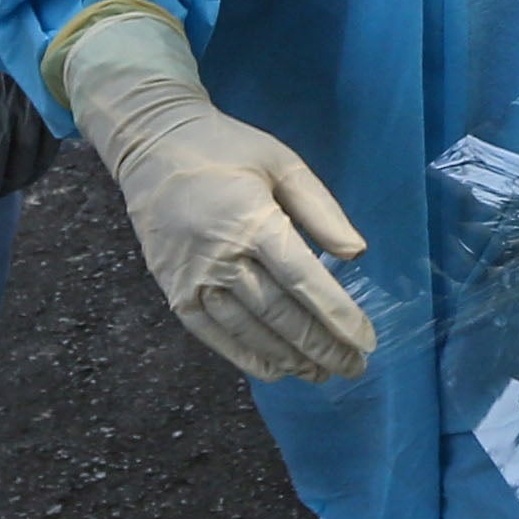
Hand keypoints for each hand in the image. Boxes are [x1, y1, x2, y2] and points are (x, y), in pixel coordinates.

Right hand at [51, 4, 374, 381]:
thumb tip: (355, 254)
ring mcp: (195, 278)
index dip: (337, 315)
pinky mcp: (175, 291)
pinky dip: (247, 357)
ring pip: (250, 331)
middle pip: (281, 314)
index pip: (304, 280)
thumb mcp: (282, 163)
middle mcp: (223, 257)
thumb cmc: (226, 149)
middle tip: (353, 367)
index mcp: (253, 221)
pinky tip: (276, 370)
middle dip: (322, 346)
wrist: (152, 145)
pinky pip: (214, 335)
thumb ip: (321, 209)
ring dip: (290, 358)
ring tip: (322, 373)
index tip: (366, 341)